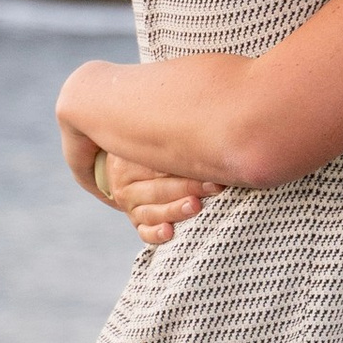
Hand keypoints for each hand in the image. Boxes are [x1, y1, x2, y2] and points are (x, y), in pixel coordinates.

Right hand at [60, 114, 210, 240]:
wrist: (125, 166)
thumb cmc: (158, 146)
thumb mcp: (158, 134)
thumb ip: (177, 132)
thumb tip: (213, 109)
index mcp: (129, 158)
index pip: (158, 165)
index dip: (187, 168)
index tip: (216, 168)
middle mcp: (126, 182)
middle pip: (157, 188)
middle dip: (188, 187)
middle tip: (215, 186)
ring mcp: (130, 204)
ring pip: (151, 211)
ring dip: (175, 210)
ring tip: (196, 207)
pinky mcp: (138, 222)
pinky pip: (143, 231)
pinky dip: (155, 233)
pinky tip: (169, 232)